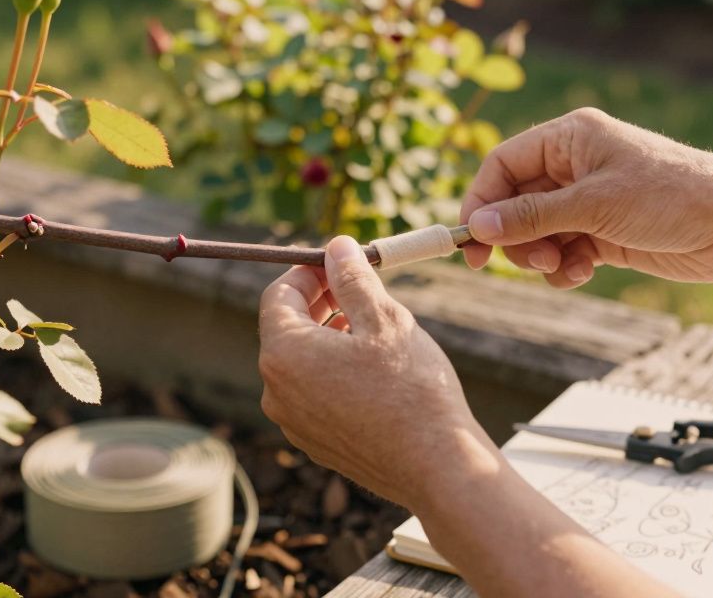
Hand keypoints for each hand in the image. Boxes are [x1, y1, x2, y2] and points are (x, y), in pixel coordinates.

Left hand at [258, 236, 493, 509]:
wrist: (436, 465)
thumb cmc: (411, 388)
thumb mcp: (384, 318)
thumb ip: (352, 278)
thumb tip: (336, 247)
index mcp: (285, 353)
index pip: (279, 295)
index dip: (308, 272)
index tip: (340, 261)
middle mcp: (276, 390)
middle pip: (287, 328)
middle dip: (320, 301)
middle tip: (359, 286)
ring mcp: (293, 422)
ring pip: (302, 362)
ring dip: (329, 336)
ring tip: (372, 327)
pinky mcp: (314, 443)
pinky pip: (314, 393)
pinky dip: (334, 371)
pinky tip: (373, 370)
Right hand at [460, 107, 712, 287]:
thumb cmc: (672, 196)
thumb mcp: (594, 205)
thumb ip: (531, 216)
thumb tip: (477, 226)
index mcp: (570, 138)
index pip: (503, 165)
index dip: (480, 201)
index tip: (470, 242)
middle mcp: (574, 166)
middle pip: (514, 202)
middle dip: (514, 236)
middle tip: (526, 262)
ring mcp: (589, 201)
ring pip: (536, 232)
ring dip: (539, 256)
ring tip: (561, 266)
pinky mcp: (604, 232)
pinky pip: (562, 251)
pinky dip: (563, 268)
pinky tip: (583, 273)